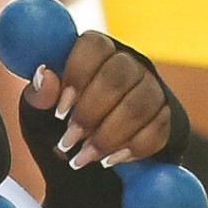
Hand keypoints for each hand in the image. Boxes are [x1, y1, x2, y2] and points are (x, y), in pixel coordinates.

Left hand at [25, 30, 178, 169]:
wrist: (92, 153)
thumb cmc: (64, 122)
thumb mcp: (42, 111)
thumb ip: (41, 95)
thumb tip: (45, 74)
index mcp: (97, 52)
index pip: (93, 47)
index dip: (76, 77)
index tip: (60, 111)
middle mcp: (128, 63)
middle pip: (119, 76)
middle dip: (91, 113)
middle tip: (68, 142)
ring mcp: (151, 88)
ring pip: (140, 104)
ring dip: (110, 135)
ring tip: (85, 158)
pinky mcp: (166, 116)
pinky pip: (158, 129)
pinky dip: (133, 148)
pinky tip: (111, 160)